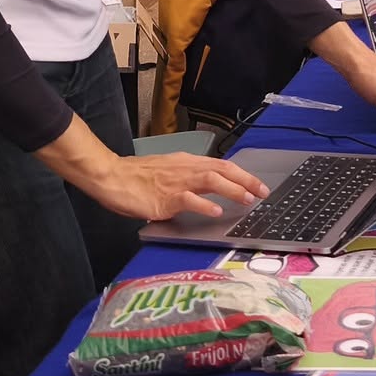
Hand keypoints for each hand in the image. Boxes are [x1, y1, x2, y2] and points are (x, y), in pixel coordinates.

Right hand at [92, 151, 267, 222]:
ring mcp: (176, 182)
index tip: (258, 185)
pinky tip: (216, 212)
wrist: (111, 176)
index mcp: (187, 163)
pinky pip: (189, 199)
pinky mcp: (164, 197)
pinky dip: (205, 205)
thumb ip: (186, 182)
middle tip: (264, 192)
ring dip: (232, 189)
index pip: (221, 165)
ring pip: (211, 180)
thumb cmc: (135, 177)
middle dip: (246, 180)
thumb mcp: (166, 173)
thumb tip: (203, 195)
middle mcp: (185, 169)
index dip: (243, 174)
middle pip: (222, 169)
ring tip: (248, 199)